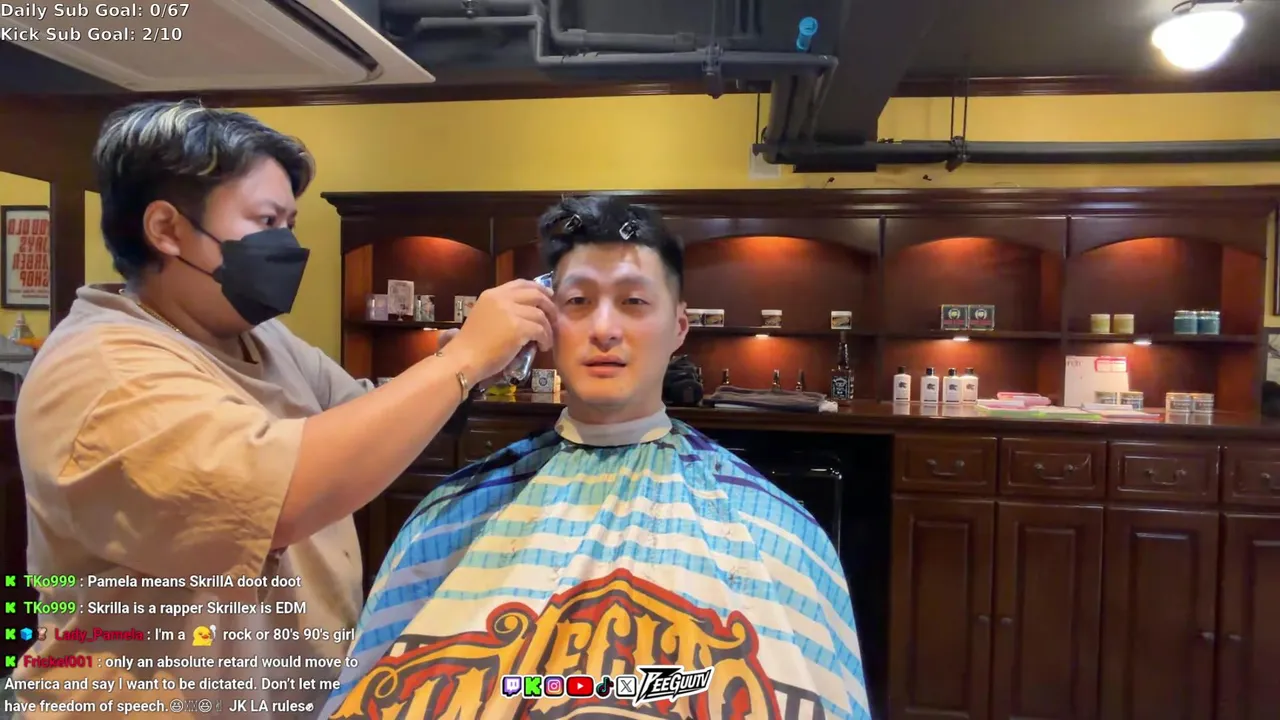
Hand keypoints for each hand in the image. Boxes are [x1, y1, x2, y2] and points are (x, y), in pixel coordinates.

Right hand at [440, 279, 555, 383]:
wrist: (463, 360)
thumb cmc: (471, 345)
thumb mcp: (484, 317)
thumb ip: (502, 310)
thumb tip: (526, 313)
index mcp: (491, 294)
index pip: (520, 283)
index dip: (538, 288)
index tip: (548, 296)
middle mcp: (501, 298)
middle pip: (535, 294)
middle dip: (549, 306)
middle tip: (554, 318)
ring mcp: (510, 312)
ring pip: (540, 314)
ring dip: (548, 327)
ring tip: (545, 339)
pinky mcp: (518, 327)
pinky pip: (541, 330)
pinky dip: (545, 339)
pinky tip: (542, 347)